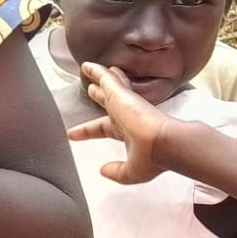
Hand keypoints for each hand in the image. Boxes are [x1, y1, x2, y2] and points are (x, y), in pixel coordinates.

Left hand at [65, 64, 174, 183]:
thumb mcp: (131, 172)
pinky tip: (86, 65)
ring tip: (89, 70)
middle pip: (108, 103)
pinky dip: (96, 71)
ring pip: (108, 87)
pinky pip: (105, 78)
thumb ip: (117, 172)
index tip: (72, 134)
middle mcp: (125, 116)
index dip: (87, 131)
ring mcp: (123, 103)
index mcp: (127, 133)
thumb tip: (103, 171)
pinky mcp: (121, 93)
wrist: (163, 143)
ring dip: (100, 79)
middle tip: (92, 90)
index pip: (102, 129)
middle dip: (100, 96)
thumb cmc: (152, 158)